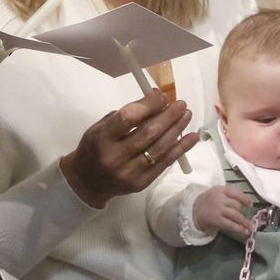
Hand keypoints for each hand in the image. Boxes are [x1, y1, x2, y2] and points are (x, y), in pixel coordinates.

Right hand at [59, 91, 194, 208]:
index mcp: (102, 138)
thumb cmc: (94, 148)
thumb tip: (156, 101)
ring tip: (186, 115)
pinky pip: (164, 163)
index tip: (160, 95)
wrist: (87, 183)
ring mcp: (129, 172)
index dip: (148, 104)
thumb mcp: (100, 128)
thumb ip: (125, 116)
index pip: (128, 118)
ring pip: (159, 148)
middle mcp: (115, 157)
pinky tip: (192, 137)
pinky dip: (180, 149)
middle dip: (168, 116)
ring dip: (176, 129)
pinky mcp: (141, 183)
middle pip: (148, 133)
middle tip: (180, 104)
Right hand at [192, 185, 253, 237]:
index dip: (245, 199)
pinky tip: (244, 231)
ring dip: (245, 222)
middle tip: (246, 218)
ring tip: (250, 227)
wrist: (194, 210)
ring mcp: (218, 209)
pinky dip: (239, 228)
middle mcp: (220, 198)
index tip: (250, 204)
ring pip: (236, 215)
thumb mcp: (217, 192)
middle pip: (237, 205)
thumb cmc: (209, 201)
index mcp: (221, 190)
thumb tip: (245, 203)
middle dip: (242, 212)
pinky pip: (231, 224)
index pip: (236, 193)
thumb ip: (229, 194)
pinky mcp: (217, 220)